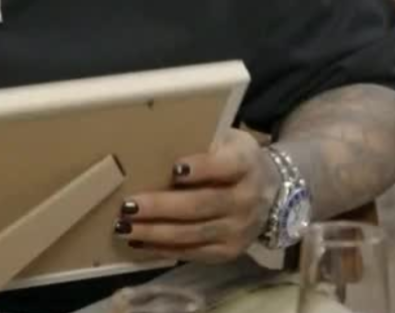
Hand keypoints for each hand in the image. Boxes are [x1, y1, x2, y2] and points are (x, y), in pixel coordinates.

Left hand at [115, 129, 279, 262]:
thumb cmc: (233, 157)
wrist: (271, 191)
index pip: (225, 166)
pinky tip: (138, 241)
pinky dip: (163, 248)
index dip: (202, 168)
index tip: (175, 168)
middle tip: (128, 206)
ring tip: (124, 227)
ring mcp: (239, 230)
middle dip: (161, 207)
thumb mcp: (226, 140)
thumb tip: (149, 142)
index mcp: (245, 164)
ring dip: (155, 232)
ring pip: (193, 233)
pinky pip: (193, 253)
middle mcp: (246, 199)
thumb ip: (199, 142)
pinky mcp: (229, 251)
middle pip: (201, 205)